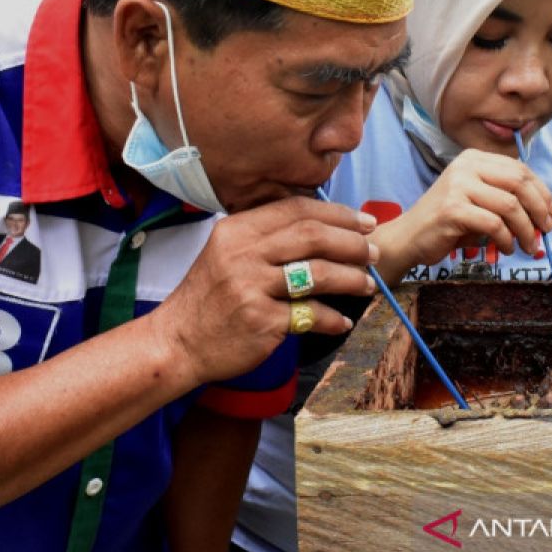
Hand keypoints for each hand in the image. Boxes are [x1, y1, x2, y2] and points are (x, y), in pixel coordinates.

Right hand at [155, 196, 376, 384]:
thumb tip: (323, 227)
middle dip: (351, 244)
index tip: (364, 223)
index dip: (337, 214)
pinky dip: (332, 319)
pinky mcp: (260, 320)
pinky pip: (310, 315)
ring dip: (350, 279)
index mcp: (237, 230)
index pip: (297, 210)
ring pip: (317, 274)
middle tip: (373, 254)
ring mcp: (251, 286)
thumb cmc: (209, 297)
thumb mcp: (227, 253)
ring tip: (366, 285)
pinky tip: (341, 322)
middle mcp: (243, 253)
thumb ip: (266, 237)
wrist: (177, 341)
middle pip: (312, 237)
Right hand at [373, 149, 551, 282]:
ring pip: (510, 206)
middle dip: (540, 210)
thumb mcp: (479, 202)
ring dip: (526, 230)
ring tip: (528, 246)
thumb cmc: (448, 223)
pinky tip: (505, 249)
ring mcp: (458, 186)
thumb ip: (508, 200)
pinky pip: (494, 225)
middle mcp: (465, 166)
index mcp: (474, 159)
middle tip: (547, 232)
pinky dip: (506, 240)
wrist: (409, 237)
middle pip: (519, 183)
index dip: (543, 194)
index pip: (520, 170)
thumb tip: (549, 215)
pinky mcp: (452, 209)